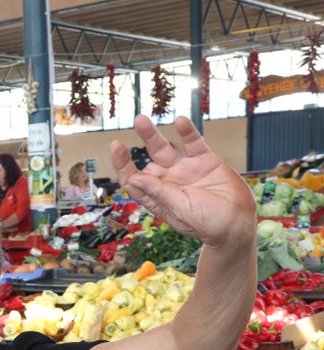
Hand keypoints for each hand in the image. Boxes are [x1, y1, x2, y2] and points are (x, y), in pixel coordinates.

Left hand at [110, 115, 255, 248]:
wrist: (238, 222)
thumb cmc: (208, 224)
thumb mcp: (181, 210)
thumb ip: (160, 193)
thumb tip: (134, 178)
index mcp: (157, 198)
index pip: (133, 180)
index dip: (122, 165)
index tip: (116, 148)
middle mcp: (168, 182)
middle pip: (146, 162)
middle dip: (135, 148)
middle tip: (130, 128)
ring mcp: (186, 170)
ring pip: (164, 149)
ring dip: (151, 135)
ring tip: (141, 120)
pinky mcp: (205, 161)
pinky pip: (193, 143)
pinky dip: (186, 132)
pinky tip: (179, 121)